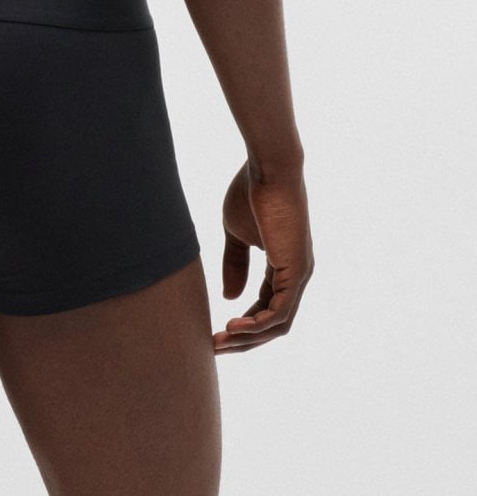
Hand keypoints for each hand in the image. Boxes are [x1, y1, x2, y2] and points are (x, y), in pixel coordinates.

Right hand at [212, 158, 312, 353]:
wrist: (268, 168)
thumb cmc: (251, 192)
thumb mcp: (236, 233)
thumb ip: (235, 263)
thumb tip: (230, 297)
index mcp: (283, 266)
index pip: (266, 306)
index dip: (242, 322)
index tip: (216, 330)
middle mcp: (296, 275)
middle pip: (273, 323)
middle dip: (244, 339)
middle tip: (215, 347)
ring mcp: (299, 275)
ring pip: (277, 323)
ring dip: (248, 337)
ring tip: (220, 341)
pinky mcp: (297, 271)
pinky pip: (280, 311)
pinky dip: (258, 324)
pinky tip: (234, 325)